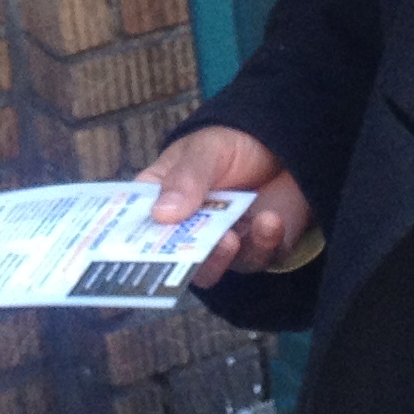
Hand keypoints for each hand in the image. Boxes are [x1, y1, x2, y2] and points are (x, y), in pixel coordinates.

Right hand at [140, 124, 311, 289]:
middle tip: (189, 252)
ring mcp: (223, 243)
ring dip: (221, 257)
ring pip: (212, 269)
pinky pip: (258, 258)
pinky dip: (264, 243)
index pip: (137, 225)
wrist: (283, 146)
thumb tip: (160, 214)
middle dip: (179, 259)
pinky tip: (270, 220)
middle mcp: (188, 229)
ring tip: (231, 237)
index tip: (130, 253)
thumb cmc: (234, 144)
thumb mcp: (206, 149)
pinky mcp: (259, 249)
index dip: (129, 243)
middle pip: (171, 258)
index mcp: (163, 200)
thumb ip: (186, 179)